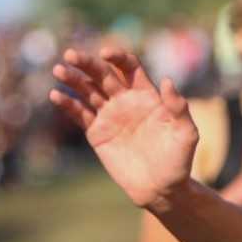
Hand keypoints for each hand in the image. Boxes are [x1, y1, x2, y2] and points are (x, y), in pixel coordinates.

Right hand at [50, 49, 196, 209]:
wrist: (161, 188)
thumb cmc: (178, 160)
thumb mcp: (186, 133)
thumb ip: (178, 107)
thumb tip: (167, 80)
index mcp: (147, 96)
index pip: (129, 67)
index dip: (117, 57)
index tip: (106, 53)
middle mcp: (125, 101)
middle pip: (103, 75)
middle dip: (88, 63)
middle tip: (71, 54)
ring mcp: (110, 116)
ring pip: (88, 91)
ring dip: (73, 80)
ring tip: (59, 70)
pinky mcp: (97, 133)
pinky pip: (80, 114)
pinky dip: (67, 105)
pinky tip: (56, 96)